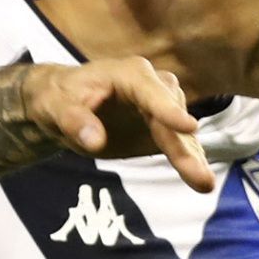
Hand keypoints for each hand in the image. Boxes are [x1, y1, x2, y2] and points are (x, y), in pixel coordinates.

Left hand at [24, 57, 213, 191]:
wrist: (61, 104)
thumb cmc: (57, 98)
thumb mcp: (54, 106)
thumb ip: (74, 121)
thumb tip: (95, 141)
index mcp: (127, 74)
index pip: (151, 91)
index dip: (168, 109)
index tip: (188, 127)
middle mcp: (151, 86)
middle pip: (172, 115)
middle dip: (183, 143)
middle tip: (197, 173)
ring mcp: (160, 107)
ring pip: (181, 133)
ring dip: (192, 157)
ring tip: (203, 184)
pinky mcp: (161, 127)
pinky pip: (178, 144)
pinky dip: (189, 161)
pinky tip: (200, 181)